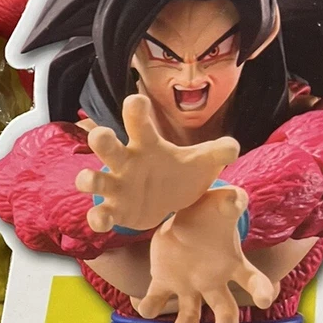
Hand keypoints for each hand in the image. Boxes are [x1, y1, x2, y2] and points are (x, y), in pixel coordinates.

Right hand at [76, 94, 238, 231]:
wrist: (170, 203)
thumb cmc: (181, 173)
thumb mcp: (202, 163)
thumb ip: (217, 152)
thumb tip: (233, 148)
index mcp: (147, 145)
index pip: (138, 122)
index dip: (135, 110)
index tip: (136, 101)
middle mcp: (126, 162)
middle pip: (107, 145)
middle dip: (100, 139)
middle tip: (100, 134)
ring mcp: (117, 187)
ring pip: (94, 180)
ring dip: (89, 179)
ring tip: (89, 180)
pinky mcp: (115, 211)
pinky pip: (100, 214)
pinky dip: (98, 218)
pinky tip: (102, 221)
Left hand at [134, 186, 278, 322]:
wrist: (183, 215)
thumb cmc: (210, 213)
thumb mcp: (221, 204)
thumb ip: (231, 202)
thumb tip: (237, 197)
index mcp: (232, 264)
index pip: (254, 282)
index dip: (261, 292)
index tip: (264, 300)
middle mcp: (212, 281)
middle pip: (226, 308)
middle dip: (227, 321)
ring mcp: (188, 285)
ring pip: (190, 314)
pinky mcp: (164, 282)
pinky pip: (156, 301)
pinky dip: (150, 307)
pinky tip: (148, 307)